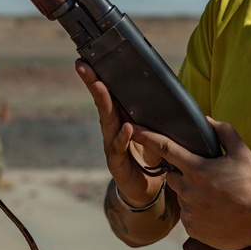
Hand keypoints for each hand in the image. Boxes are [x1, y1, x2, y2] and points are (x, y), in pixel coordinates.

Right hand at [75, 59, 163, 205]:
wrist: (148, 190)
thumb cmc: (150, 155)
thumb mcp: (154, 129)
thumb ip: (154, 112)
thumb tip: (167, 85)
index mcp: (121, 119)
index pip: (110, 95)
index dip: (99, 77)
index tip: (87, 60)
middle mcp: (113, 130)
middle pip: (103, 103)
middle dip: (93, 83)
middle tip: (84, 66)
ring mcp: (112, 147)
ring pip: (107, 122)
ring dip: (103, 103)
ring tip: (99, 86)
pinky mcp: (118, 165)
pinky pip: (120, 149)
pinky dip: (123, 138)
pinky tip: (127, 128)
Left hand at [133, 117, 250, 249]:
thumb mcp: (243, 153)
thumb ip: (223, 132)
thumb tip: (207, 120)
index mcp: (198, 170)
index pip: (165, 149)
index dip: (146, 137)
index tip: (131, 129)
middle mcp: (189, 192)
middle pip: (173, 176)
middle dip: (184, 173)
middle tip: (207, 177)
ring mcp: (190, 213)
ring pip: (181, 197)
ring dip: (192, 193)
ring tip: (216, 196)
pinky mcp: (193, 230)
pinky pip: (188, 216)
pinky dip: (197, 211)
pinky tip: (216, 211)